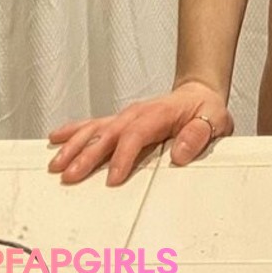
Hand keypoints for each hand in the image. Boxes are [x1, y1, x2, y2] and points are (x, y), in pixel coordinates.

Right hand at [47, 81, 233, 185]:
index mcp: (160, 114)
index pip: (137, 134)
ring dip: (75, 146)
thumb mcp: (215, 120)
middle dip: (88, 154)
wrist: (199, 94)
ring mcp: (127, 116)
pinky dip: (73, 131)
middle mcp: (138, 113)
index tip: (113, 177)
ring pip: (96, 129)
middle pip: (109, 133)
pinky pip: (93, 124)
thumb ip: (198, 136)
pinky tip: (56, 138)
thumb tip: (180, 153)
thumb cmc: (205, 110)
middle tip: (71, 176)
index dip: (123, 155)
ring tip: (57, 164)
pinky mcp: (120, 121)